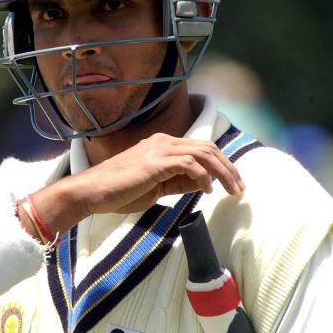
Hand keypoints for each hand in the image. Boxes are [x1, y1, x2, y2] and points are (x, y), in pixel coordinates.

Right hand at [29, 133, 244, 234]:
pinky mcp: (155, 162)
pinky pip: (189, 164)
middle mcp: (162, 141)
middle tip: (240, 187)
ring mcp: (158, 149)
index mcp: (161, 144)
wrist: (92, 191)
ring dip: (222, 172)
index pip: (200, 148)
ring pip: (203, 153)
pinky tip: (206, 190)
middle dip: (229, 167)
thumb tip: (203, 185)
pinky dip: (203, 177)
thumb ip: (177, 182)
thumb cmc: (118, 191)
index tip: (233, 182)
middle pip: (207, 147)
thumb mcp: (155, 187)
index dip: (221, 164)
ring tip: (231, 190)